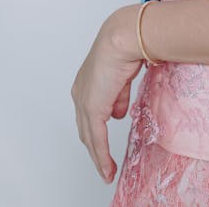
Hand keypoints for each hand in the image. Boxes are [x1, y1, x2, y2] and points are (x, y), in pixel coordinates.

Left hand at [71, 6, 145, 184]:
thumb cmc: (127, 46)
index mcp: (87, 81)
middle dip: (94, 147)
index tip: (103, 140)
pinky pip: (98, 140)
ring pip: (90, 138)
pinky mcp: (93, 109)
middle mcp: (81, 92)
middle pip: (85, 128)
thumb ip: (118, 95)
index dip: (96, 127)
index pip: (88, 111)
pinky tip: (107, 169)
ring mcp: (85, 101)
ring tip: (107, 171)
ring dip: (98, 157)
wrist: (124, 37)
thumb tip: (119, 112)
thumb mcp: (122, 75)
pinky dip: (102, 157)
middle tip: (104, 162)